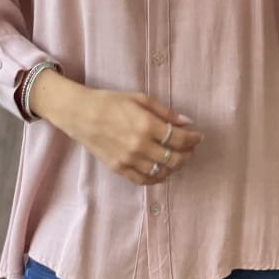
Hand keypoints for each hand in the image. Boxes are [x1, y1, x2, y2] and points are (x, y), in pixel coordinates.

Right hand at [64, 88, 203, 186]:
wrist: (81, 113)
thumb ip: (165, 112)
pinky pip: (144, 180)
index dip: (193, 139)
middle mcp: (140, 146)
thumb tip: (187, 122)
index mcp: (146, 125)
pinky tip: (162, 171)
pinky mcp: (119, 168)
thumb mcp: (140, 98)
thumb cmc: (111, 101)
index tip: (198, 136)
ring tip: (177, 158)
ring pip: (161, 172)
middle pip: (174, 159)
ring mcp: (129, 160)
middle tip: (190, 148)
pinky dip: (157, 178)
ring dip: (174, 167)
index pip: (179, 139)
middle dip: (187, 155)